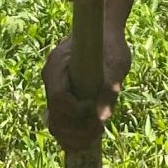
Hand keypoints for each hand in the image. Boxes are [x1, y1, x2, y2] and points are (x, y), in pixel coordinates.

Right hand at [41, 25, 130, 149]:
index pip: (58, 98)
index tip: (95, 109)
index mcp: (58, 65)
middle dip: (73, 131)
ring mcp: (54, 86)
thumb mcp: (116, 64)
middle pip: (53, 116)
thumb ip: (109, 88)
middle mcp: (51, 77)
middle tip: (97, 133)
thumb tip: (103, 117)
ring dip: (72, 135)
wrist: (105, 31)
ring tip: (94, 136)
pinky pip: (60, 117)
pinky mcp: (62, 93)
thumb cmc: (111, 43)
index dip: (76, 111)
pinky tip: (88, 136)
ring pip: (55, 120)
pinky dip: (71, 131)